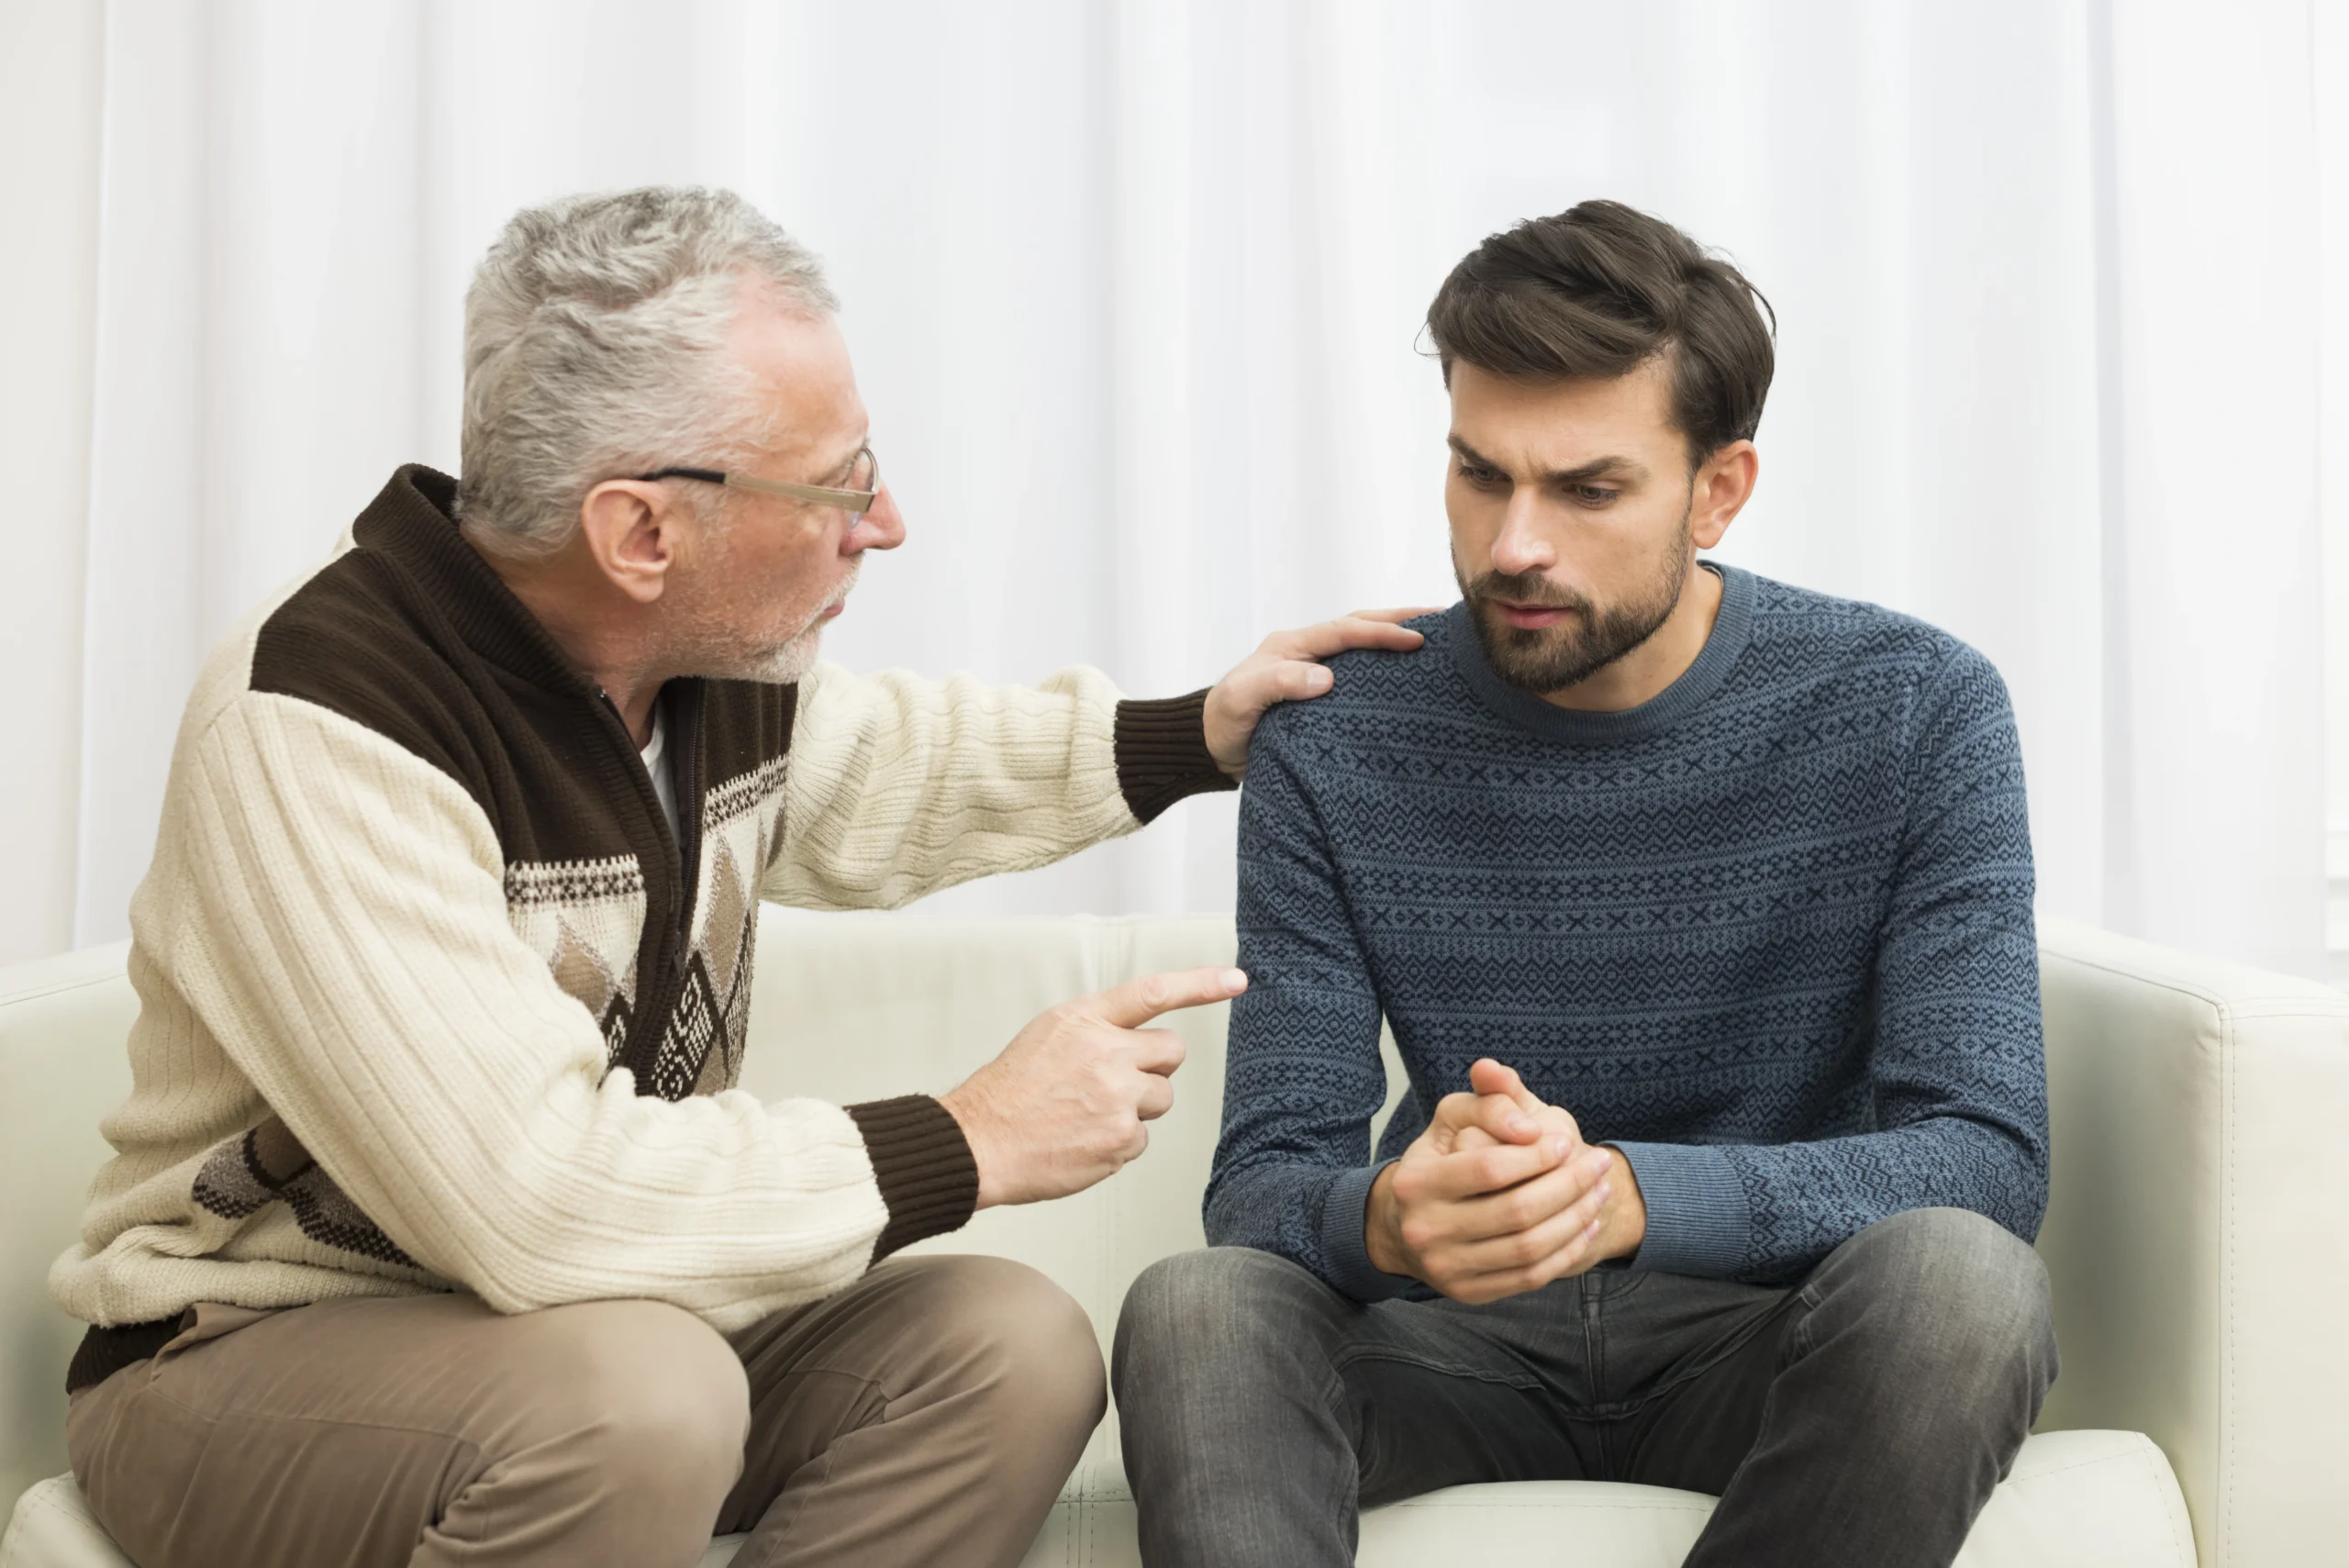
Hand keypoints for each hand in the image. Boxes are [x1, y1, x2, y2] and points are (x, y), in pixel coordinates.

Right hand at [938, 966, 1246, 1207]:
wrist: (979, 1143)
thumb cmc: (1010, 1092)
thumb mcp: (1048, 1035)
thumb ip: (1097, 1030)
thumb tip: (1139, 1042)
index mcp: (1085, 1020)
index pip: (1154, 992)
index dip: (1201, 984)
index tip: (1236, 979)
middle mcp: (1107, 1053)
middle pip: (1171, 1052)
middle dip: (1154, 1068)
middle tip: (1114, 1083)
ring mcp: (1117, 1098)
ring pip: (1160, 1099)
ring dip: (1136, 1108)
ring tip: (1088, 1115)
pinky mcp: (1121, 1140)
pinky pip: (1142, 1138)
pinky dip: (1119, 1143)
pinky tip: (1082, 1140)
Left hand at [1203, 608, 1439, 777]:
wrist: (1210, 748)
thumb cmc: (1224, 722)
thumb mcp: (1241, 701)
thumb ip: (1277, 684)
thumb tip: (1326, 678)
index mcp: (1293, 645)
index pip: (1346, 630)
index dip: (1382, 633)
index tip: (1418, 639)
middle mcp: (1309, 653)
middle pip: (1362, 626)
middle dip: (1402, 621)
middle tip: (1447, 622)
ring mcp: (1318, 673)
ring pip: (1365, 649)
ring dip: (1398, 641)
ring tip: (1443, 643)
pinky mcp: (1325, 698)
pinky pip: (1363, 678)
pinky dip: (1388, 672)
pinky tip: (1415, 683)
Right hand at [1363, 1060, 1639, 1302]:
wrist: (1408, 1223)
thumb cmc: (1442, 1160)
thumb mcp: (1454, 1118)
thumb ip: (1491, 1101)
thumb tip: (1527, 1122)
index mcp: (1415, 1182)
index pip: (1489, 1168)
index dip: (1536, 1155)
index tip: (1565, 1141)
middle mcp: (1425, 1230)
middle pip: (1516, 1211)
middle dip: (1568, 1185)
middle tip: (1598, 1164)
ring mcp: (1446, 1268)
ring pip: (1529, 1248)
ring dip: (1576, 1218)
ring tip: (1601, 1191)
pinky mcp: (1468, 1293)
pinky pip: (1530, 1277)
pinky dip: (1567, 1251)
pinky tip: (1587, 1225)